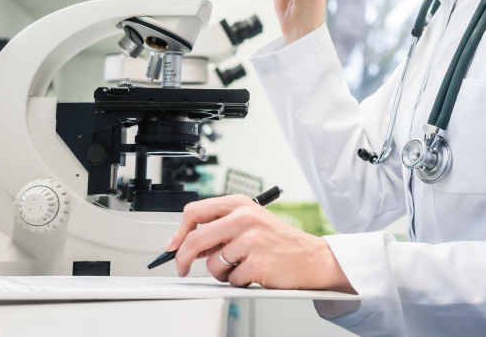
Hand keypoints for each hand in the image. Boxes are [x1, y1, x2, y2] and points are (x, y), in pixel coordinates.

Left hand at [165, 194, 354, 292]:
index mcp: (239, 203)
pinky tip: (254, 272)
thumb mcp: (251, 222)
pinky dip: (238, 281)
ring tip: (240, 266)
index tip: (172, 246)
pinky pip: (230, 279)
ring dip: (221, 272)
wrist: (312, 257)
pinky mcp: (257, 262)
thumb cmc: (279, 241)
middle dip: (182, 258)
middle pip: (196, 238)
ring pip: (212, 264)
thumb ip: (221, 227)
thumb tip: (187, 243)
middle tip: (181, 268)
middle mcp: (244, 217)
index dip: (179, 232)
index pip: (195, 211)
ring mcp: (251, 240)